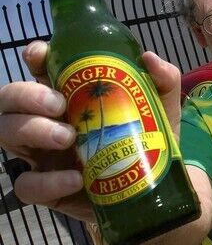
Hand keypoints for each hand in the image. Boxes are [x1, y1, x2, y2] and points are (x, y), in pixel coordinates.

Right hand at [0, 41, 181, 220]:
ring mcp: (42, 155)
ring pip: (6, 134)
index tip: (41, 55)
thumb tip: (149, 58)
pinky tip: (76, 178)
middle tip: (60, 104)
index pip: (38, 69)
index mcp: (70, 95)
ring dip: (32, 130)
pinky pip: (26, 185)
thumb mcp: (162, 107)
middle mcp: (47, 120)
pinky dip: (47, 181)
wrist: (155, 187)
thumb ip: (163, 79)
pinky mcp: (47, 189)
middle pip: (9, 99)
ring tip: (67, 137)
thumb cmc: (148, 138)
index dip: (33, 57)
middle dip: (26, 95)